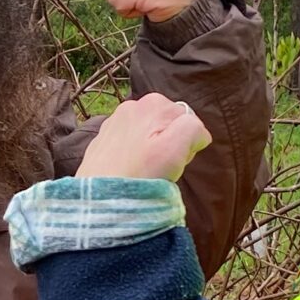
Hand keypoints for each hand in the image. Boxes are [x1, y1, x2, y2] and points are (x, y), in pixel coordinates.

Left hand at [76, 92, 212, 182]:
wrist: (100, 197)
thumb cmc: (139, 175)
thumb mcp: (176, 149)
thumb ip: (193, 129)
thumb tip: (199, 133)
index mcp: (153, 103)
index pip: (188, 121)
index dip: (187, 143)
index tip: (176, 161)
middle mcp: (132, 105)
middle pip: (168, 125)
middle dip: (170, 144)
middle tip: (161, 167)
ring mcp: (115, 121)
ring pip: (149, 134)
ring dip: (152, 150)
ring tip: (144, 171)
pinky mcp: (103, 139)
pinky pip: (131, 143)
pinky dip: (134, 155)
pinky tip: (130, 170)